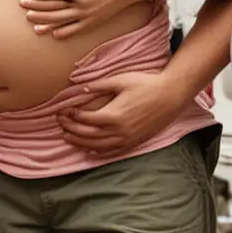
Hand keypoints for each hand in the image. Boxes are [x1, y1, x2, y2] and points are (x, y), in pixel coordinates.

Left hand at [14, 0, 151, 38]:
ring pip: (59, 20)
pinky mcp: (93, 21)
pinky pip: (75, 29)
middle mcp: (78, 3)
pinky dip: (62, 32)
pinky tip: (52, 33)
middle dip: (33, 4)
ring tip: (30, 18)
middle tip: (21, 2)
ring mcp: (86, 14)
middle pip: (49, 6)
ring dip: (43, 20)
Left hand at [57, 69, 179, 156]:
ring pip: (97, 146)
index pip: (85, 119)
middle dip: (71, 129)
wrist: (171, 95)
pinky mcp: (134, 142)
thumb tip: (81, 89)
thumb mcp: (121, 80)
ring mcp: (126, 139)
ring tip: (68, 137)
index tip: (63, 111)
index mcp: (113, 115)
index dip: (71, 116)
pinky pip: (112, 151)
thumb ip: (100, 85)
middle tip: (60, 123)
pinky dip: (98, 152)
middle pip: (87, 135)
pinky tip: (89, 150)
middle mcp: (118, 131)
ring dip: (80, 143)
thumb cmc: (146, 84)